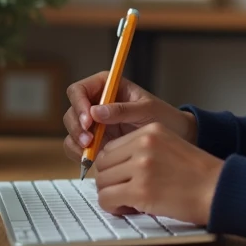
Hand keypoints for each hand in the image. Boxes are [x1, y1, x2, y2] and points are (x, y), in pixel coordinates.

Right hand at [62, 72, 196, 162]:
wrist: (174, 137)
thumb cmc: (163, 116)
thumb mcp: (146, 109)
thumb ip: (122, 110)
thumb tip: (95, 112)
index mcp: (107, 86)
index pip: (79, 90)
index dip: (79, 103)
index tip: (88, 119)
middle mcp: (96, 103)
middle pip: (72, 110)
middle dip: (76, 126)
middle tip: (89, 140)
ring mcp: (94, 124)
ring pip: (71, 130)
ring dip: (76, 140)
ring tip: (91, 152)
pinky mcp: (96, 142)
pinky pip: (77, 147)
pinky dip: (79, 154)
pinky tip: (91, 159)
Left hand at [93, 122, 223, 224]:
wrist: (218, 190)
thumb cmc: (198, 175)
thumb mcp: (170, 147)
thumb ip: (143, 150)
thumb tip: (114, 167)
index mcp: (151, 131)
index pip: (111, 147)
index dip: (113, 167)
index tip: (123, 178)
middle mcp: (144, 144)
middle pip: (103, 164)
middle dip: (110, 181)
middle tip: (124, 192)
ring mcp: (141, 166)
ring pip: (102, 182)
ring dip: (111, 195)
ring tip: (129, 202)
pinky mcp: (140, 190)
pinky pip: (107, 199)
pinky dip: (113, 207)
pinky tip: (129, 209)